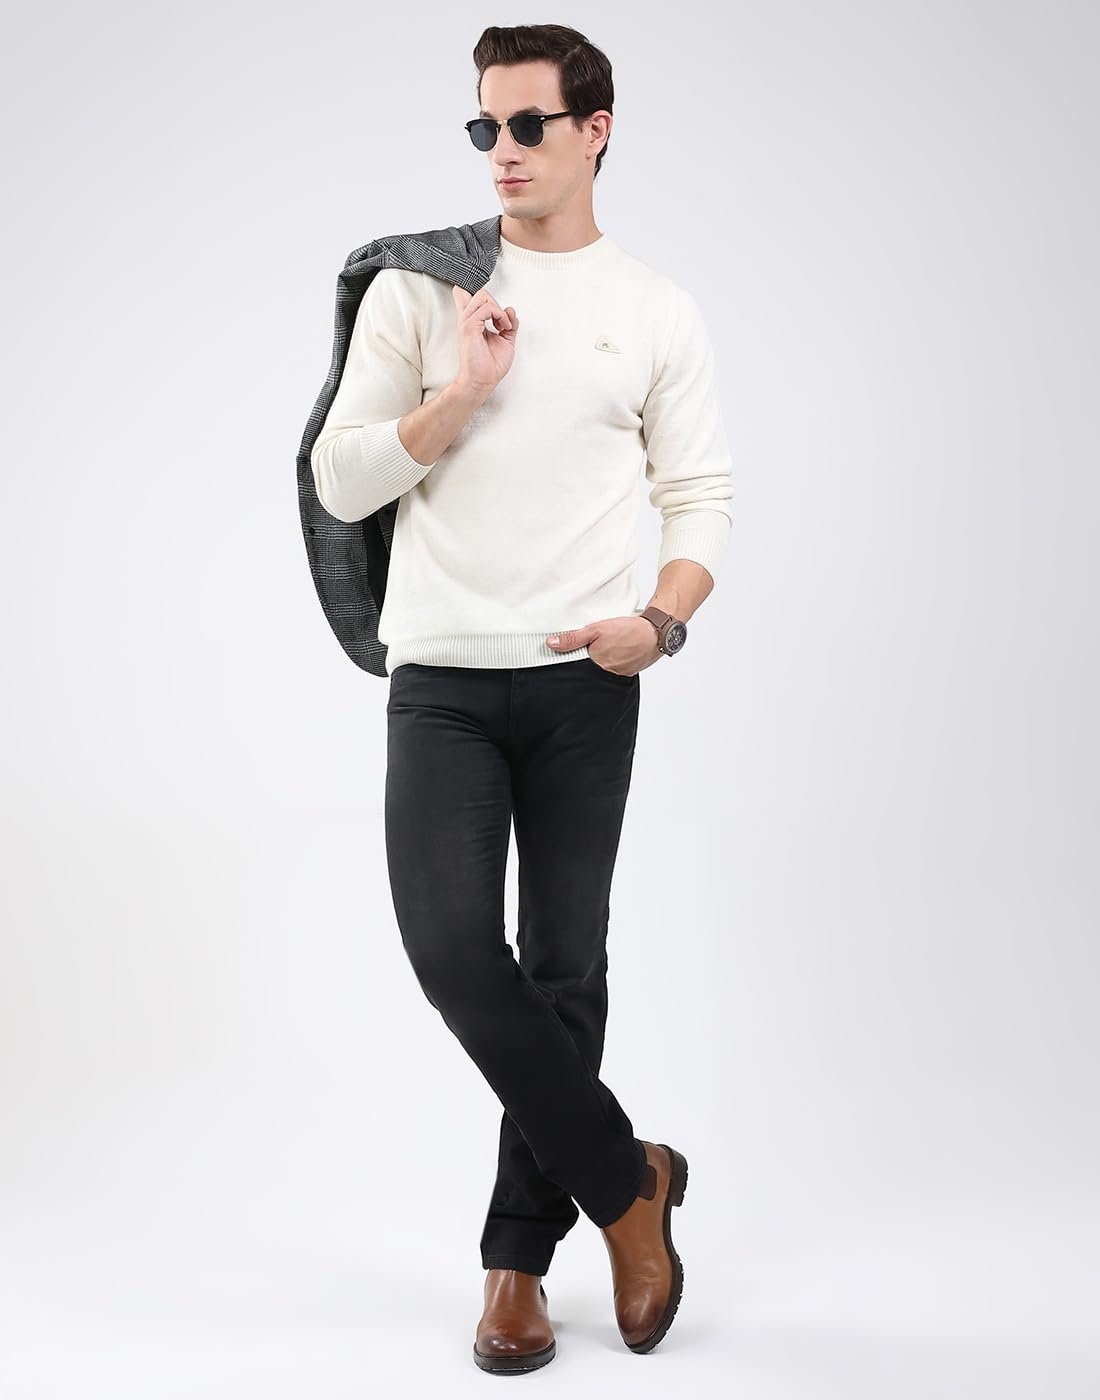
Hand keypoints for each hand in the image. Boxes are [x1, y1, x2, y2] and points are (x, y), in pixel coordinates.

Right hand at [451, 285, 518, 395]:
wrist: (484, 381)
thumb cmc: (491, 366)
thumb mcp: (506, 340)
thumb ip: (509, 324)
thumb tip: (510, 310)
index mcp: (473, 322)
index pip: (465, 297)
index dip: (473, 291)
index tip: (490, 306)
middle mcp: (468, 320)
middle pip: (480, 293)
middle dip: (496, 303)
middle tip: (503, 323)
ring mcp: (467, 322)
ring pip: (483, 296)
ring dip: (499, 309)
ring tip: (504, 326)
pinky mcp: (469, 327)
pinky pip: (487, 308)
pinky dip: (499, 315)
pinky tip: (502, 328)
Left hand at [545, 616, 661, 675]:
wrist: (656, 632)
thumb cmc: (628, 629)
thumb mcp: (596, 629)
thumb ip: (573, 638)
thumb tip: (551, 644)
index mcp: (597, 663)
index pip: (578, 666)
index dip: (574, 659)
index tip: (575, 652)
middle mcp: (608, 673)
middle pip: (591, 669)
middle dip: (590, 659)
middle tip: (595, 647)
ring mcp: (620, 674)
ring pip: (604, 670)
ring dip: (604, 661)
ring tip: (609, 647)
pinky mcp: (630, 673)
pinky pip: (617, 670)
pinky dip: (615, 662)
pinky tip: (618, 652)